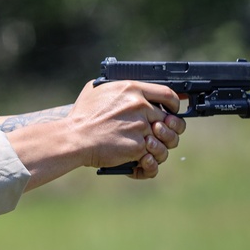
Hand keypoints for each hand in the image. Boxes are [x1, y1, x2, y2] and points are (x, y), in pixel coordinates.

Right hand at [68, 80, 186, 178]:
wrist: (74, 138)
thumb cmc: (81, 116)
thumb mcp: (96, 90)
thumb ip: (115, 86)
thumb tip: (125, 89)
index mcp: (132, 89)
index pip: (168, 94)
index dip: (175, 104)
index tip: (172, 110)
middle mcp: (140, 106)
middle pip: (171, 120)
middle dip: (168, 130)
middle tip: (160, 135)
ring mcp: (141, 127)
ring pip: (167, 140)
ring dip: (161, 148)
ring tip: (150, 151)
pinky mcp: (138, 146)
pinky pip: (154, 156)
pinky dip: (148, 163)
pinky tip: (142, 162)